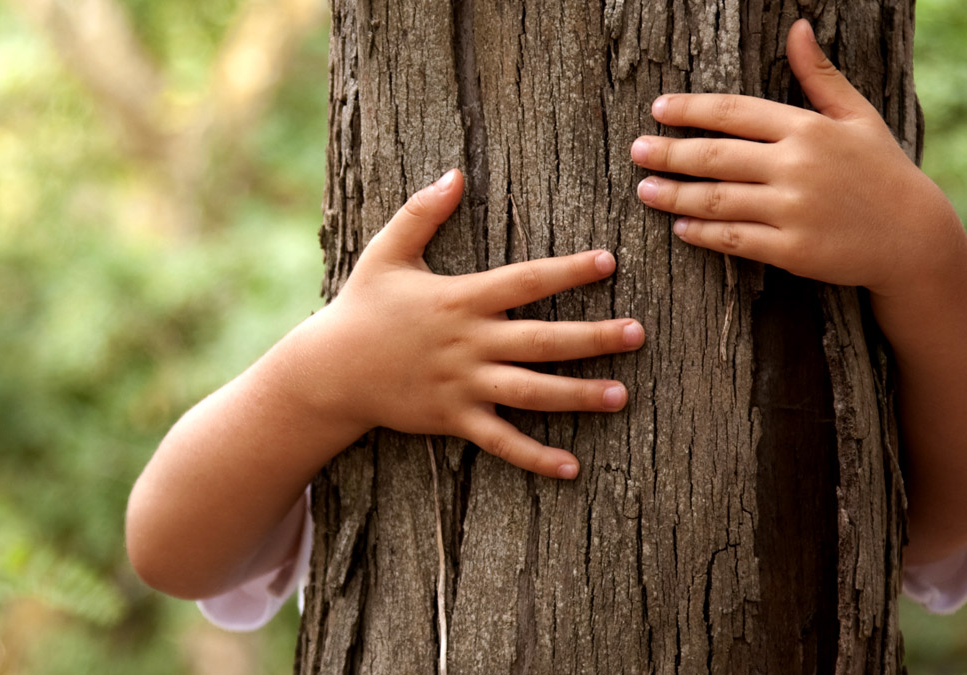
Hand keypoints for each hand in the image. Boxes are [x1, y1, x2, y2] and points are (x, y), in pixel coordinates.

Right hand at [317, 169, 643, 478]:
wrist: (328, 372)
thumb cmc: (361, 308)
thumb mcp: (386, 253)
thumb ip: (421, 212)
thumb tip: (454, 173)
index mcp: (460, 299)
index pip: (525, 281)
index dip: (569, 271)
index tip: (609, 262)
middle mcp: (468, 343)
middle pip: (542, 339)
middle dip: (593, 337)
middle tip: (638, 334)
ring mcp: (463, 385)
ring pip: (531, 392)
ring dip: (578, 396)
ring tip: (621, 396)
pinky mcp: (453, 419)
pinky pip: (501, 441)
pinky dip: (535, 457)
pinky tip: (572, 467)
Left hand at [630, 19, 964, 297]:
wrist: (914, 239)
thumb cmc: (883, 172)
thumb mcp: (858, 117)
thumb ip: (819, 76)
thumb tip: (798, 27)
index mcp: (808, 128)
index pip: (734, 112)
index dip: (691, 110)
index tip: (659, 110)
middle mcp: (797, 166)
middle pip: (715, 156)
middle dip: (668, 151)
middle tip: (636, 150)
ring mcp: (793, 210)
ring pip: (717, 199)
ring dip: (674, 195)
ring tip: (645, 190)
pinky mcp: (792, 250)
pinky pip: (735, 239)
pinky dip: (702, 233)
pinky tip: (680, 228)